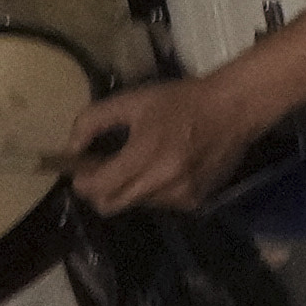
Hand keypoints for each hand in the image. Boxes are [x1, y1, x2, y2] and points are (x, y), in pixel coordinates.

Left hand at [64, 60, 275, 219]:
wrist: (235, 108)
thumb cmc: (182, 101)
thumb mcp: (132, 100)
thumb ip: (92, 121)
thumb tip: (70, 150)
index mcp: (144, 155)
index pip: (97, 188)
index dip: (82, 182)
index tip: (83, 170)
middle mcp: (162, 182)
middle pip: (110, 205)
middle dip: (100, 191)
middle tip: (106, 171)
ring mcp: (180, 196)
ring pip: (135, 205)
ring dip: (130, 190)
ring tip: (143, 165)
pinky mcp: (195, 202)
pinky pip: (161, 205)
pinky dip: (155, 192)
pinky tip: (168, 169)